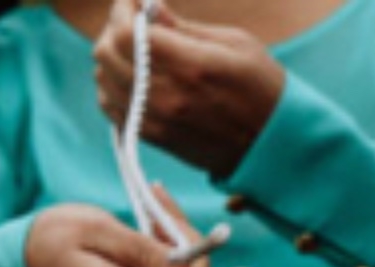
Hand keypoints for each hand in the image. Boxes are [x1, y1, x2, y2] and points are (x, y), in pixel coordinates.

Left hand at [95, 0, 285, 177]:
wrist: (270, 145)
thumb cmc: (260, 87)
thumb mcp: (234, 43)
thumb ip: (183, 28)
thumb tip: (150, 9)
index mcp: (189, 65)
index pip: (126, 33)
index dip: (121, 10)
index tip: (132, 0)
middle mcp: (167, 96)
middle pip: (106, 56)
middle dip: (113, 30)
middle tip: (131, 21)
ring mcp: (157, 121)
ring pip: (104, 82)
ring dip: (110, 59)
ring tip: (132, 49)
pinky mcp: (154, 139)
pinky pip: (113, 110)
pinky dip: (112, 88)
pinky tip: (130, 77)